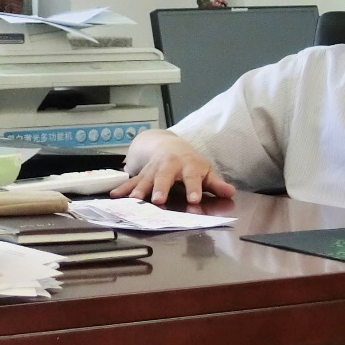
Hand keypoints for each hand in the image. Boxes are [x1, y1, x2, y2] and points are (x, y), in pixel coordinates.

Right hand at [110, 129, 235, 204]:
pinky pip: (131, 182)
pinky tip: (115, 196)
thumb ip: (216, 184)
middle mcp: (169, 166)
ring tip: (134, 199)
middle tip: (159, 200)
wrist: (166, 145)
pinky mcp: (141, 174)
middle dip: (161, 187)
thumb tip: (230, 193)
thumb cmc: (190, 163)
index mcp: (188, 166)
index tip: (194, 200)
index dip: (194, 188)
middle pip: (164, 176)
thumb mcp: (205, 170)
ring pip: (145, 179)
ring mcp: (153, 169)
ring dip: (139, 189)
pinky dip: (122, 189)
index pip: (192, 177)